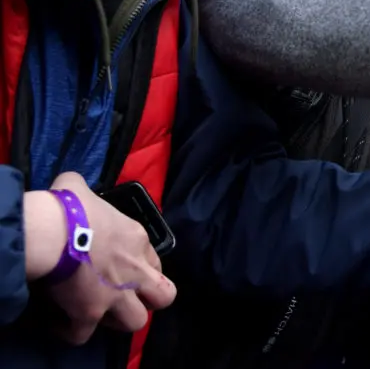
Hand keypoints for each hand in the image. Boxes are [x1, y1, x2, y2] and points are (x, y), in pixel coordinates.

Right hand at [44, 173, 176, 344]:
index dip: (141, 267)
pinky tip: (63, 321)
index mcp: (136, 239)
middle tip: (126, 296)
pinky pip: (83, 334)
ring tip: (101, 311)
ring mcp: (114, 295)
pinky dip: (72, 330)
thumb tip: (70, 187)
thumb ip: (82, 189)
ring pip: (135, 321)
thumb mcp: (80, 187)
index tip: (122, 267)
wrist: (53, 230)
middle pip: (164, 295)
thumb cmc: (69, 205)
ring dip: (119, 318)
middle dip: (149, 298)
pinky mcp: (89, 314)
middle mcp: (134, 270)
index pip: (154, 261)